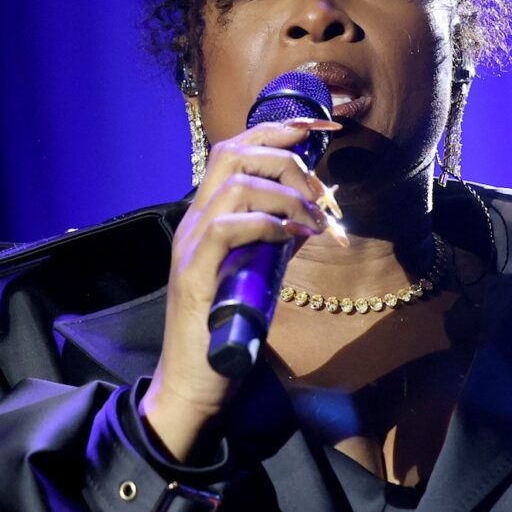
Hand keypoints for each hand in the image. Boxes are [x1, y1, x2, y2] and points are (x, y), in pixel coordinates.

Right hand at [140, 117, 341, 461]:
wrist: (194, 383)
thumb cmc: (226, 331)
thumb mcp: (259, 274)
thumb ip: (276, 241)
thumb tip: (308, 215)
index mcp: (206, 217)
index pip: (234, 151)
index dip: (275, 130)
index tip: (317, 128)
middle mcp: (193, 222)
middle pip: (232, 153)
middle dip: (286, 157)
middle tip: (321, 192)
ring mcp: (190, 246)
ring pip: (235, 185)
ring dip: (286, 195)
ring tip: (314, 222)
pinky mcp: (193, 275)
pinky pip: (228, 228)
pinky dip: (267, 224)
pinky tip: (294, 237)